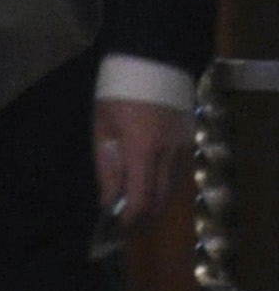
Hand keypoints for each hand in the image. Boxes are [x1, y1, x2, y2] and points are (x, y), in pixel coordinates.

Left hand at [95, 97, 194, 228]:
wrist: (153, 57)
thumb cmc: (117, 90)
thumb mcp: (102, 126)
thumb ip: (107, 165)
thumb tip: (108, 199)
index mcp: (143, 149)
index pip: (140, 199)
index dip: (128, 220)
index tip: (113, 231)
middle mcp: (169, 154)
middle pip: (159, 200)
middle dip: (141, 221)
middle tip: (121, 232)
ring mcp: (183, 148)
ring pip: (171, 190)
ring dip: (153, 208)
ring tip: (132, 217)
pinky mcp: (189, 141)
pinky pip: (177, 175)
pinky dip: (162, 190)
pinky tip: (147, 193)